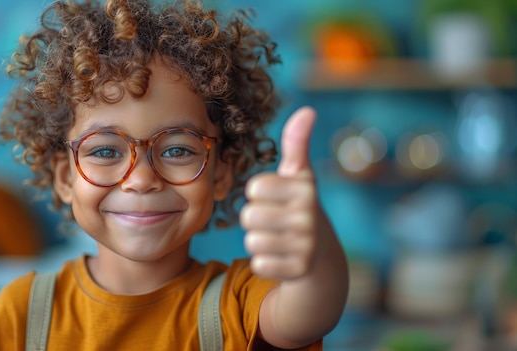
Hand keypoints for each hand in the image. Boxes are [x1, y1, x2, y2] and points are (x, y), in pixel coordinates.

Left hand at [240, 107, 322, 280]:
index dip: (260, 193)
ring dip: (259, 240)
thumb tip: (307, 110)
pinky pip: (258, 263)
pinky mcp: (297, 270)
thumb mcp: (300, 175)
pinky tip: (281, 257)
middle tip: (275, 220)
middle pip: (249, 215)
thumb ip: (297, 143)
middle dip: (256, 218)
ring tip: (278, 238)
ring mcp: (305, 245)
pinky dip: (264, 262)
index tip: (276, 198)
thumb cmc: (300, 205)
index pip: (255, 187)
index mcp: (305, 188)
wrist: (321, 252)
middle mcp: (308, 216)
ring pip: (251, 240)